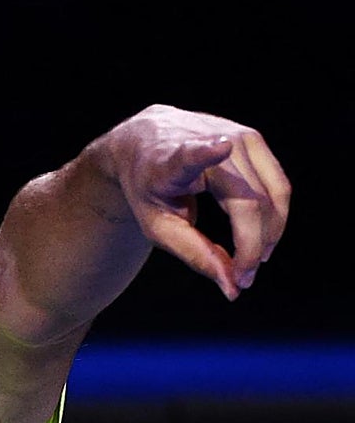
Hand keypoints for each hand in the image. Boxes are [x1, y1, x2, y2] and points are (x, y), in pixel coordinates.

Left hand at [103, 104, 290, 300]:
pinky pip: (277, 185)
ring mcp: (237, 134)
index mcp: (170, 160)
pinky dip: (273, 217)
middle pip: (249, 200)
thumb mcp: (157, 226)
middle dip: (253, 245)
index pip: (190, 154)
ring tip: (251, 263)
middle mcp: (207, 138)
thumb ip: (194, 253)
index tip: (221, 145)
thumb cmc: (149, 188)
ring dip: (270, 234)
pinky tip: (260, 240)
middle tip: (242, 280)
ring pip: (274, 193)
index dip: (206, 153)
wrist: (145, 143)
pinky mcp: (254, 139)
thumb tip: (233, 287)